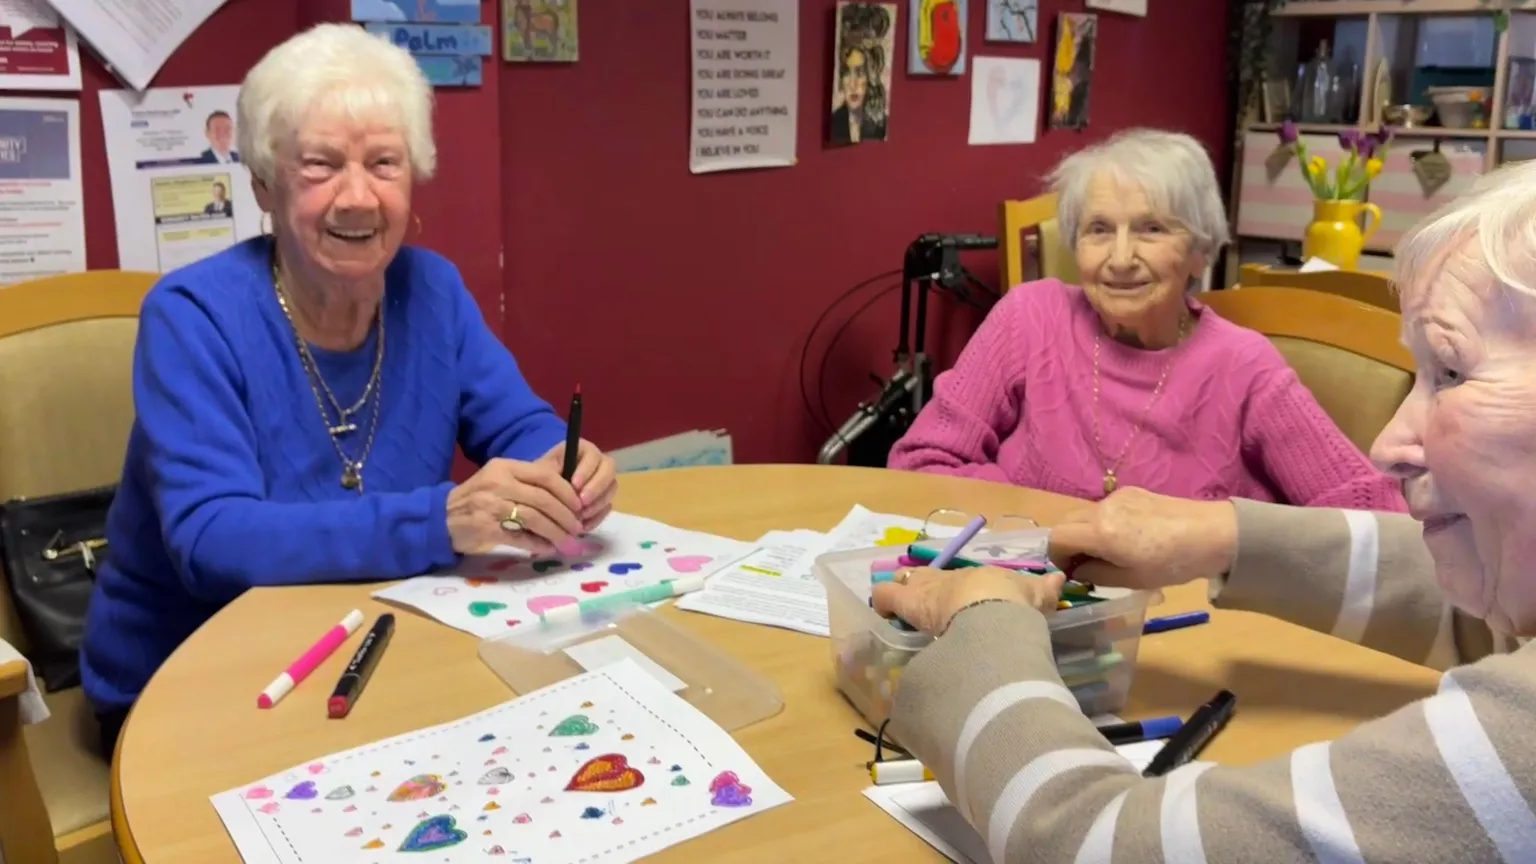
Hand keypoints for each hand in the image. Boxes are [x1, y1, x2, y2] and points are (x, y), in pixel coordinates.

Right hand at [446, 458, 584, 554]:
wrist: (440, 518)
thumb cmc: (476, 500)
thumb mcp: (498, 482)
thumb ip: (527, 485)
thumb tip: (567, 501)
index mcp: (505, 468)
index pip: (545, 476)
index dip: (567, 493)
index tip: (579, 507)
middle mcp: (498, 483)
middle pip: (543, 499)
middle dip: (566, 516)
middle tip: (577, 529)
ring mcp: (490, 506)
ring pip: (534, 518)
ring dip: (556, 532)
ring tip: (567, 542)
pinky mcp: (485, 529)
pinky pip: (519, 537)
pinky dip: (537, 544)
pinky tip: (547, 548)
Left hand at [541, 438, 617, 531]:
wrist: (537, 498)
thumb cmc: (538, 480)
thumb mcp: (542, 473)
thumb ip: (556, 475)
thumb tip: (570, 487)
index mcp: (582, 451)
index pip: (593, 455)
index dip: (586, 470)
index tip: (574, 485)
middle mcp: (597, 464)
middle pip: (609, 470)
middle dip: (596, 487)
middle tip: (582, 502)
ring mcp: (602, 483)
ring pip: (611, 489)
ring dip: (598, 503)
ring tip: (580, 516)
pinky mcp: (603, 500)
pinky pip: (608, 507)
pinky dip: (597, 517)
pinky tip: (584, 525)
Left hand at [871, 566, 1064, 635]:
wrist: (995, 611)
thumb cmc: (1014, 602)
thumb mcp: (1034, 596)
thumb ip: (1045, 590)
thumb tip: (1061, 577)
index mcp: (977, 578)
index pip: (959, 579)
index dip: (952, 588)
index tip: (951, 598)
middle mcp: (949, 578)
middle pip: (928, 576)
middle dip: (923, 587)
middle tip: (921, 603)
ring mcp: (926, 588)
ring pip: (904, 582)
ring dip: (900, 593)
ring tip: (895, 612)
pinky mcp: (907, 601)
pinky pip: (885, 596)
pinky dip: (881, 602)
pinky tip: (881, 615)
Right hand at [1047, 487, 1237, 590]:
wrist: (1213, 534)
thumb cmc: (1173, 564)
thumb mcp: (1132, 580)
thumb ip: (1096, 574)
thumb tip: (1078, 570)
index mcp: (1101, 533)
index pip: (1057, 539)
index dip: (1057, 557)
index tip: (1070, 572)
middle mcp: (1102, 509)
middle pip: (1066, 522)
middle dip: (1068, 543)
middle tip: (1085, 563)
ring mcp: (1117, 497)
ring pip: (1085, 514)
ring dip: (1086, 532)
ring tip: (1109, 551)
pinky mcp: (1131, 491)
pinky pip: (1104, 508)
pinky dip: (1103, 523)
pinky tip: (1129, 536)